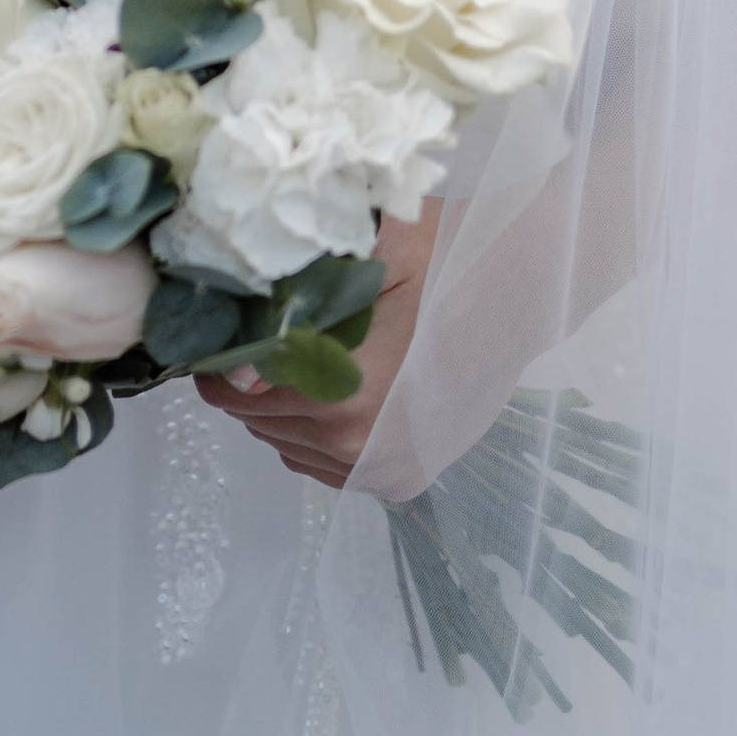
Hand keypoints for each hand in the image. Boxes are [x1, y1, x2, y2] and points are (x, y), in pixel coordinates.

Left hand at [196, 205, 436, 489]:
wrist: (516, 295)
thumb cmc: (439, 257)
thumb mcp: (366, 255)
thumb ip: (295, 299)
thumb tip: (234, 363)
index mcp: (342, 388)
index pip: (233, 388)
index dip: (220, 355)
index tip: (224, 327)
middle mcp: (354, 442)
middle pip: (254, 417)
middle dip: (251, 377)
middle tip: (273, 330)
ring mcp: (378, 469)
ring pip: (283, 441)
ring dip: (280, 406)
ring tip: (313, 355)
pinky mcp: (397, 480)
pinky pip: (319, 464)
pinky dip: (312, 432)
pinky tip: (338, 389)